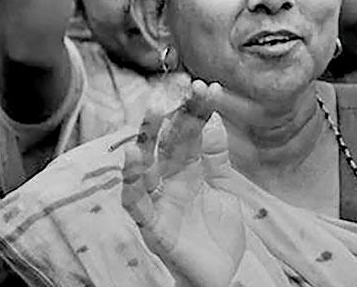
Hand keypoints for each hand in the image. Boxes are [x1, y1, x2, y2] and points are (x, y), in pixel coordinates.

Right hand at [122, 80, 244, 286]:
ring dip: (146, 140)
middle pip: (165, 145)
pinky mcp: (153, 227)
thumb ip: (216, 157)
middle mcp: (168, 183)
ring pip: (144, 168)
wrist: (221, 275)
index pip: (188, 135)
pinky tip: (133, 161)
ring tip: (152, 112)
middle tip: (179, 89)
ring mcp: (158, 204)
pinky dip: (133, 183)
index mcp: (186, 172)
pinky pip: (137, 204)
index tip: (209, 87)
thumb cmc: (216, 234)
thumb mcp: (223, 188)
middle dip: (170, 116)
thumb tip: (213, 119)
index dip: (197, 112)